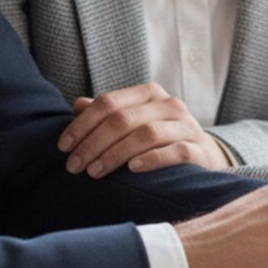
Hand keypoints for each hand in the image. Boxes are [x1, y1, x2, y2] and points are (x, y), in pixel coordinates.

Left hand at [57, 83, 230, 177]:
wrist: (204, 156)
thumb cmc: (160, 139)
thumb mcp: (133, 122)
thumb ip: (108, 113)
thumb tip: (77, 104)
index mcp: (148, 93)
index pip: (108, 102)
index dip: (82, 124)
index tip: (63, 147)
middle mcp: (169, 104)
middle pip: (123, 119)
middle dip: (93, 144)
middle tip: (74, 166)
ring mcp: (187, 126)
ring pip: (146, 134)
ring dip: (115, 154)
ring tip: (96, 173)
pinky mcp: (200, 149)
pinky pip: (175, 151)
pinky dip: (152, 159)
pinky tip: (133, 169)